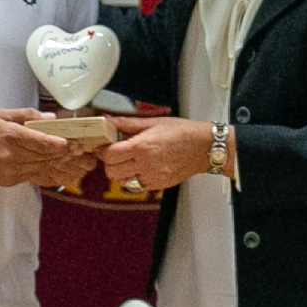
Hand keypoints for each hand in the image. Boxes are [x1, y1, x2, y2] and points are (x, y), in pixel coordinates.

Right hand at [0, 108, 91, 187]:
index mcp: (10, 135)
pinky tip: (62, 173)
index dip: (59, 144)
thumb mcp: (0, 114)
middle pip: (45, 157)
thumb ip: (25, 115)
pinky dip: (50, 174)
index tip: (74, 144)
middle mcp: (12, 155)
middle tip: (85, 155)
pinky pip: (35, 177)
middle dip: (67, 156)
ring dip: (62, 168)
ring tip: (81, 166)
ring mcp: (11, 170)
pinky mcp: (10, 180)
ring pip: (42, 169)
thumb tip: (49, 118)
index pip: (40, 142)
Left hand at [98, 115, 214, 195]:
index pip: (109, 155)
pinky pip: (136, 187)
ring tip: (127, 162)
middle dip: (109, 163)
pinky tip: (139, 169)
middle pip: (111, 172)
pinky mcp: (158, 185)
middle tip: (114, 155)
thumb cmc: (181, 132)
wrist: (203, 148)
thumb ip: (128, 123)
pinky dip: (133, 180)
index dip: (103, 151)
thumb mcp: (154, 122)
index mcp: (142, 146)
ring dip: (120, 173)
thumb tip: (108, 120)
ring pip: (122, 182)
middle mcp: (145, 164)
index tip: (104, 147)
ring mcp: (151, 177)